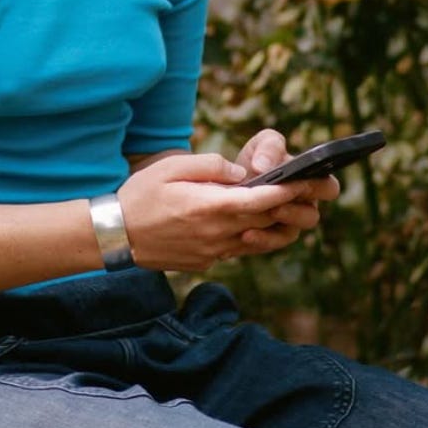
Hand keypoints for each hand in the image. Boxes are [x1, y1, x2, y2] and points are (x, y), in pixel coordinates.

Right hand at [116, 146, 335, 273]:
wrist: (116, 236)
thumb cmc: (140, 195)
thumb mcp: (170, 167)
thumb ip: (209, 165)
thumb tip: (240, 172)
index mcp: (211, 207)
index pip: (261, 200)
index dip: (287, 191)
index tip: (306, 181)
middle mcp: (217, 233)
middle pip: (266, 221)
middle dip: (290, 206)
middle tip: (312, 192)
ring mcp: (213, 251)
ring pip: (257, 240)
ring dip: (275, 225)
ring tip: (290, 209)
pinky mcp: (206, 262)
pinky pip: (238, 250)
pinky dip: (252, 238)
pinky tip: (254, 226)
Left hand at [232, 128, 339, 255]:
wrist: (229, 183)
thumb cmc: (256, 160)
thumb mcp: (262, 144)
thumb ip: (269, 147)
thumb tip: (263, 166)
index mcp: (311, 182)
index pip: (329, 188)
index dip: (321, 187)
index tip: (301, 182)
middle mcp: (304, 206)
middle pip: (311, 216)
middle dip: (295, 210)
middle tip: (277, 203)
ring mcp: (288, 226)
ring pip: (292, 233)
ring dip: (276, 225)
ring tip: (262, 215)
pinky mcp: (270, 239)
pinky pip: (271, 244)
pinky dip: (260, 239)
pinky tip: (245, 234)